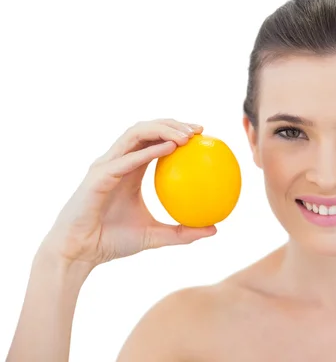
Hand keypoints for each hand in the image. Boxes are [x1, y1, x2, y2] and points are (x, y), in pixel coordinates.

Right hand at [40, 119, 216, 268]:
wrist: (79, 253)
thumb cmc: (113, 242)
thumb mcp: (155, 236)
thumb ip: (183, 232)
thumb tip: (215, 229)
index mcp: (130, 169)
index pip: (154, 139)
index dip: (177, 131)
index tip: (202, 134)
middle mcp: (118, 161)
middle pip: (146, 129)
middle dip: (173, 123)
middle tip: (199, 130)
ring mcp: (106, 166)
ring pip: (135, 134)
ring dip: (163, 129)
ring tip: (188, 136)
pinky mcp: (98, 176)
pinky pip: (126, 160)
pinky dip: (148, 151)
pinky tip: (170, 148)